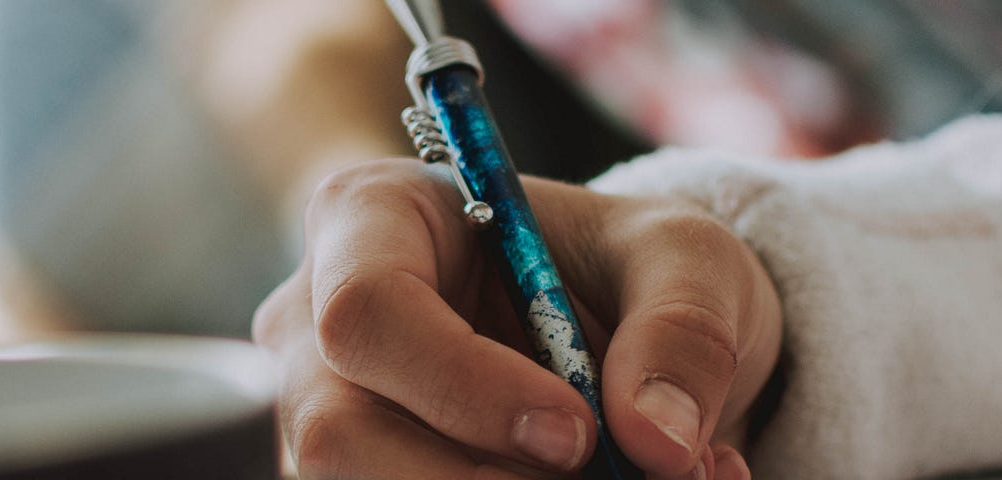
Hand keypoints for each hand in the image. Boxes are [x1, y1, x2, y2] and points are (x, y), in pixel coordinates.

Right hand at [253, 159, 781, 478]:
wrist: (622, 335)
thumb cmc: (625, 266)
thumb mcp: (686, 259)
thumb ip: (681, 329)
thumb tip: (656, 439)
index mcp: (372, 219)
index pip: (365, 310)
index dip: (465, 386)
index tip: (576, 433)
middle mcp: (315, 323)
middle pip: (339, 434)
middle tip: (604, 479)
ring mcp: (324, 415)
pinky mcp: (358, 479)